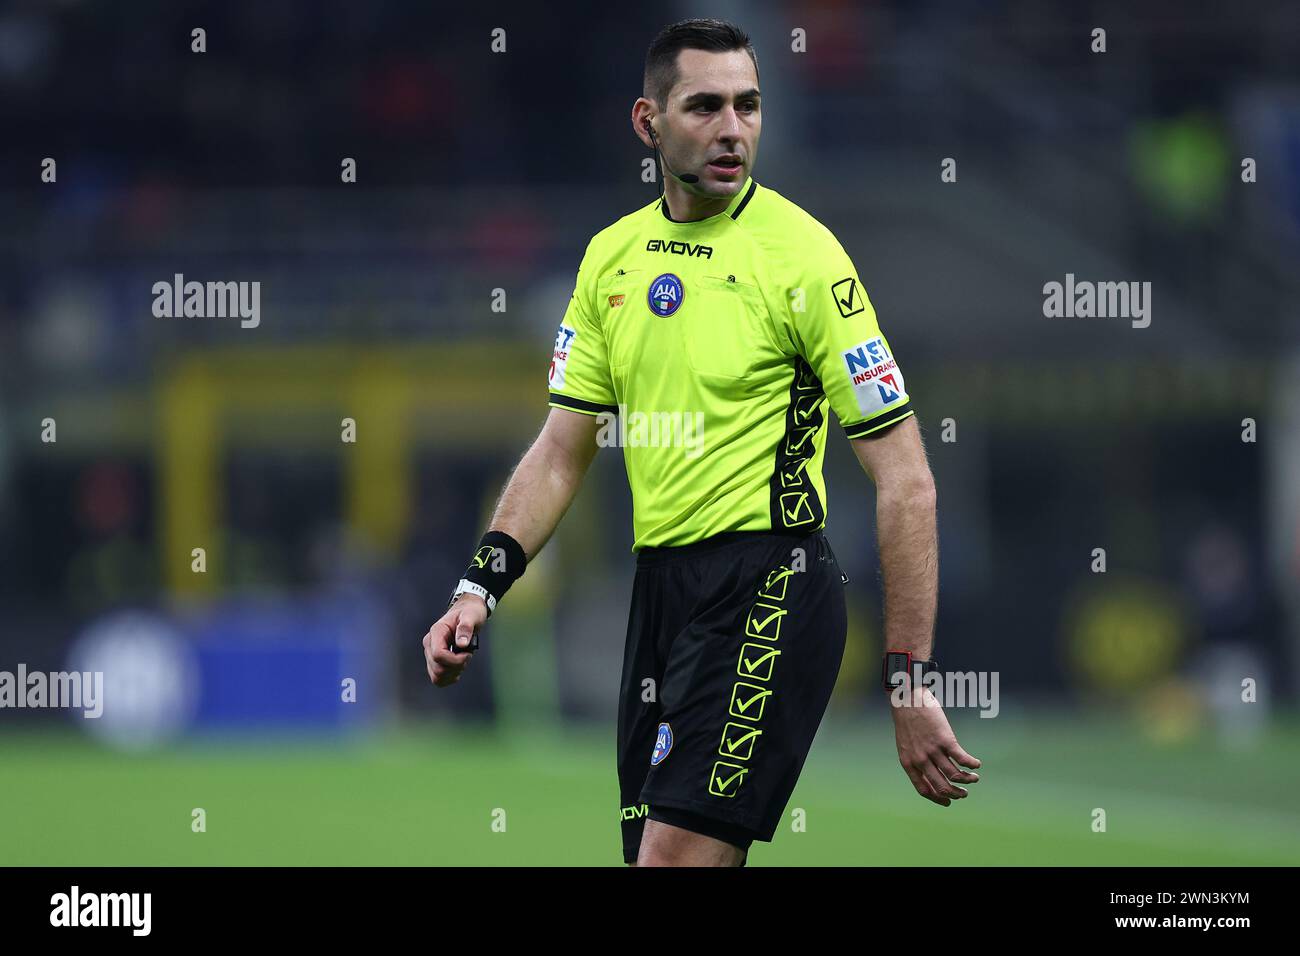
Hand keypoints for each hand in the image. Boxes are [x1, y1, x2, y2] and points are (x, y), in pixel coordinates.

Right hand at [422, 595, 487, 687]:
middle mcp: (430, 644)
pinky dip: (450, 677)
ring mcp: (430, 653)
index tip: (468, 654)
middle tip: (467, 655)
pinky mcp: (434, 661)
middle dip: (456, 667)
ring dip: (453, 673)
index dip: (455, 660)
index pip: (438, 655)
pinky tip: (459, 667)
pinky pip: (438, 678)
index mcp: (436, 632)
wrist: (467, 611)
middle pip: (438, 668)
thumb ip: (466, 627)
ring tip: (463, 661)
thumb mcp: (471, 615)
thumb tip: (462, 644)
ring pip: (436, 676)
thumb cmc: (469, 612)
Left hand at [889, 685, 980, 805]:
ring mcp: (933, 750)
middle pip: (942, 787)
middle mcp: (920, 760)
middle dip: (956, 794)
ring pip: (955, 776)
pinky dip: (972, 764)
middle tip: (964, 793)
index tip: (948, 802)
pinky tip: (977, 764)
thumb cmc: (907, 719)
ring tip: (974, 778)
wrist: (907, 698)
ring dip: (968, 780)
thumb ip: (915, 759)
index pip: (924, 790)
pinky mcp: (945, 739)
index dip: (938, 799)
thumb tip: (929, 773)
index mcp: (908, 763)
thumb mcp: (906, 744)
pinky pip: (962, 759)